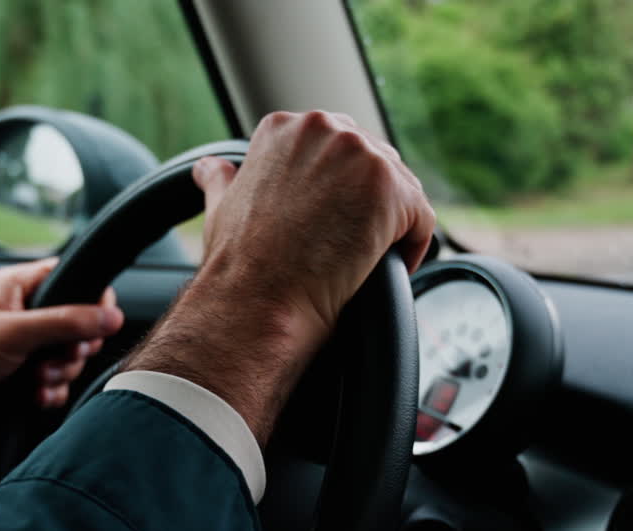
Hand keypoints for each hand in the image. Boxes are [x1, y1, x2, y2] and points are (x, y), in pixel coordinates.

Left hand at [0, 257, 122, 416]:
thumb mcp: (15, 332)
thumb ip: (67, 322)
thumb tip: (111, 315)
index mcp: (18, 286)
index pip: (73, 278)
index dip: (92, 301)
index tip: (95, 325)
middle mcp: (22, 313)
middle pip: (78, 324)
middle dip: (73, 349)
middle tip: (55, 358)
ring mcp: (22, 346)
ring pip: (68, 357)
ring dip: (60, 374)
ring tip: (37, 383)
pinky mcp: (19, 376)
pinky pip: (54, 382)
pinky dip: (51, 392)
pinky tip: (36, 399)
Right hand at [193, 111, 434, 338]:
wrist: (256, 301)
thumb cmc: (237, 266)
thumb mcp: (221, 207)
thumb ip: (222, 179)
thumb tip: (209, 168)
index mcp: (285, 127)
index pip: (341, 150)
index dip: (342, 194)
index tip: (331, 228)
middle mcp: (322, 127)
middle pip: (377, 165)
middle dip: (371, 208)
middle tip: (350, 250)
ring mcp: (359, 153)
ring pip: (403, 190)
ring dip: (392, 228)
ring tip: (366, 263)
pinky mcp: (390, 188)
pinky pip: (423, 218)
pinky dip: (413, 248)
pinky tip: (384, 268)